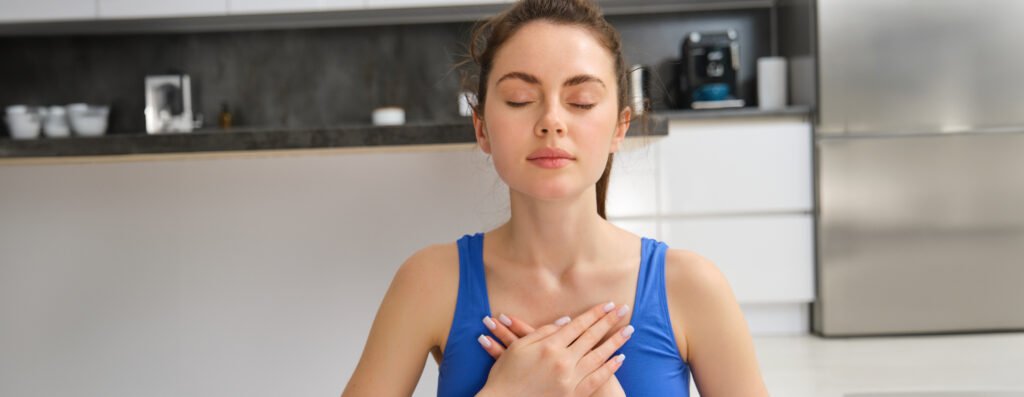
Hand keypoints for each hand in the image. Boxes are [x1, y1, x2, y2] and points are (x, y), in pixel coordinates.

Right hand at [473, 302, 633, 396]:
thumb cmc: (506, 375)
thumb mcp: (519, 347)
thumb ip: (543, 332)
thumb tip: (566, 321)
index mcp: (549, 346)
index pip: (578, 325)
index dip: (594, 314)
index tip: (608, 305)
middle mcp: (563, 360)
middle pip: (591, 337)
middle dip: (609, 322)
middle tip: (623, 310)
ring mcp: (570, 379)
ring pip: (599, 356)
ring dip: (615, 342)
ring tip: (628, 331)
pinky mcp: (573, 395)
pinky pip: (596, 379)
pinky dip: (609, 368)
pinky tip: (620, 359)